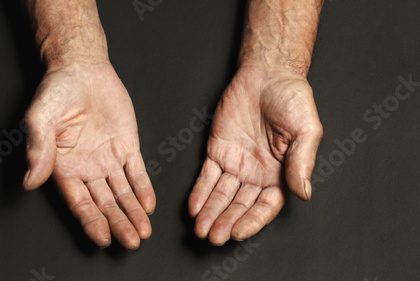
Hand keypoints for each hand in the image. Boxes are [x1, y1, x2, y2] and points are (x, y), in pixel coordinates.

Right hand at [23, 62, 155, 248]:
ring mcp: (109, 159)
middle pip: (105, 203)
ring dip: (133, 212)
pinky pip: (137, 171)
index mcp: (64, 168)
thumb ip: (38, 150)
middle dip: (118, 223)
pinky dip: (144, 187)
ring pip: (123, 192)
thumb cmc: (56, 93)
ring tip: (144, 231)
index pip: (80, 202)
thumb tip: (30, 181)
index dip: (91, 221)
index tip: (103, 238)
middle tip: (132, 241)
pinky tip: (149, 204)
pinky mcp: (127, 146)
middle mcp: (87, 169)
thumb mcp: (40, 119)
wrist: (81, 69)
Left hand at [188, 66, 322, 244]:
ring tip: (200, 228)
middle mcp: (257, 174)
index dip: (252, 220)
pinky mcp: (218, 151)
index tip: (238, 232)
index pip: (265, 206)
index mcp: (281, 174)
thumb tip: (304, 192)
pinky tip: (194, 206)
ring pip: (221, 195)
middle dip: (226, 221)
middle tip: (213, 236)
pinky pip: (207, 176)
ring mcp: (236, 164)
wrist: (267, 74)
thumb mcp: (306, 130)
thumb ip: (302, 162)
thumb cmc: (292, 100)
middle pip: (239, 205)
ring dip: (210, 212)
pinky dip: (199, 191)